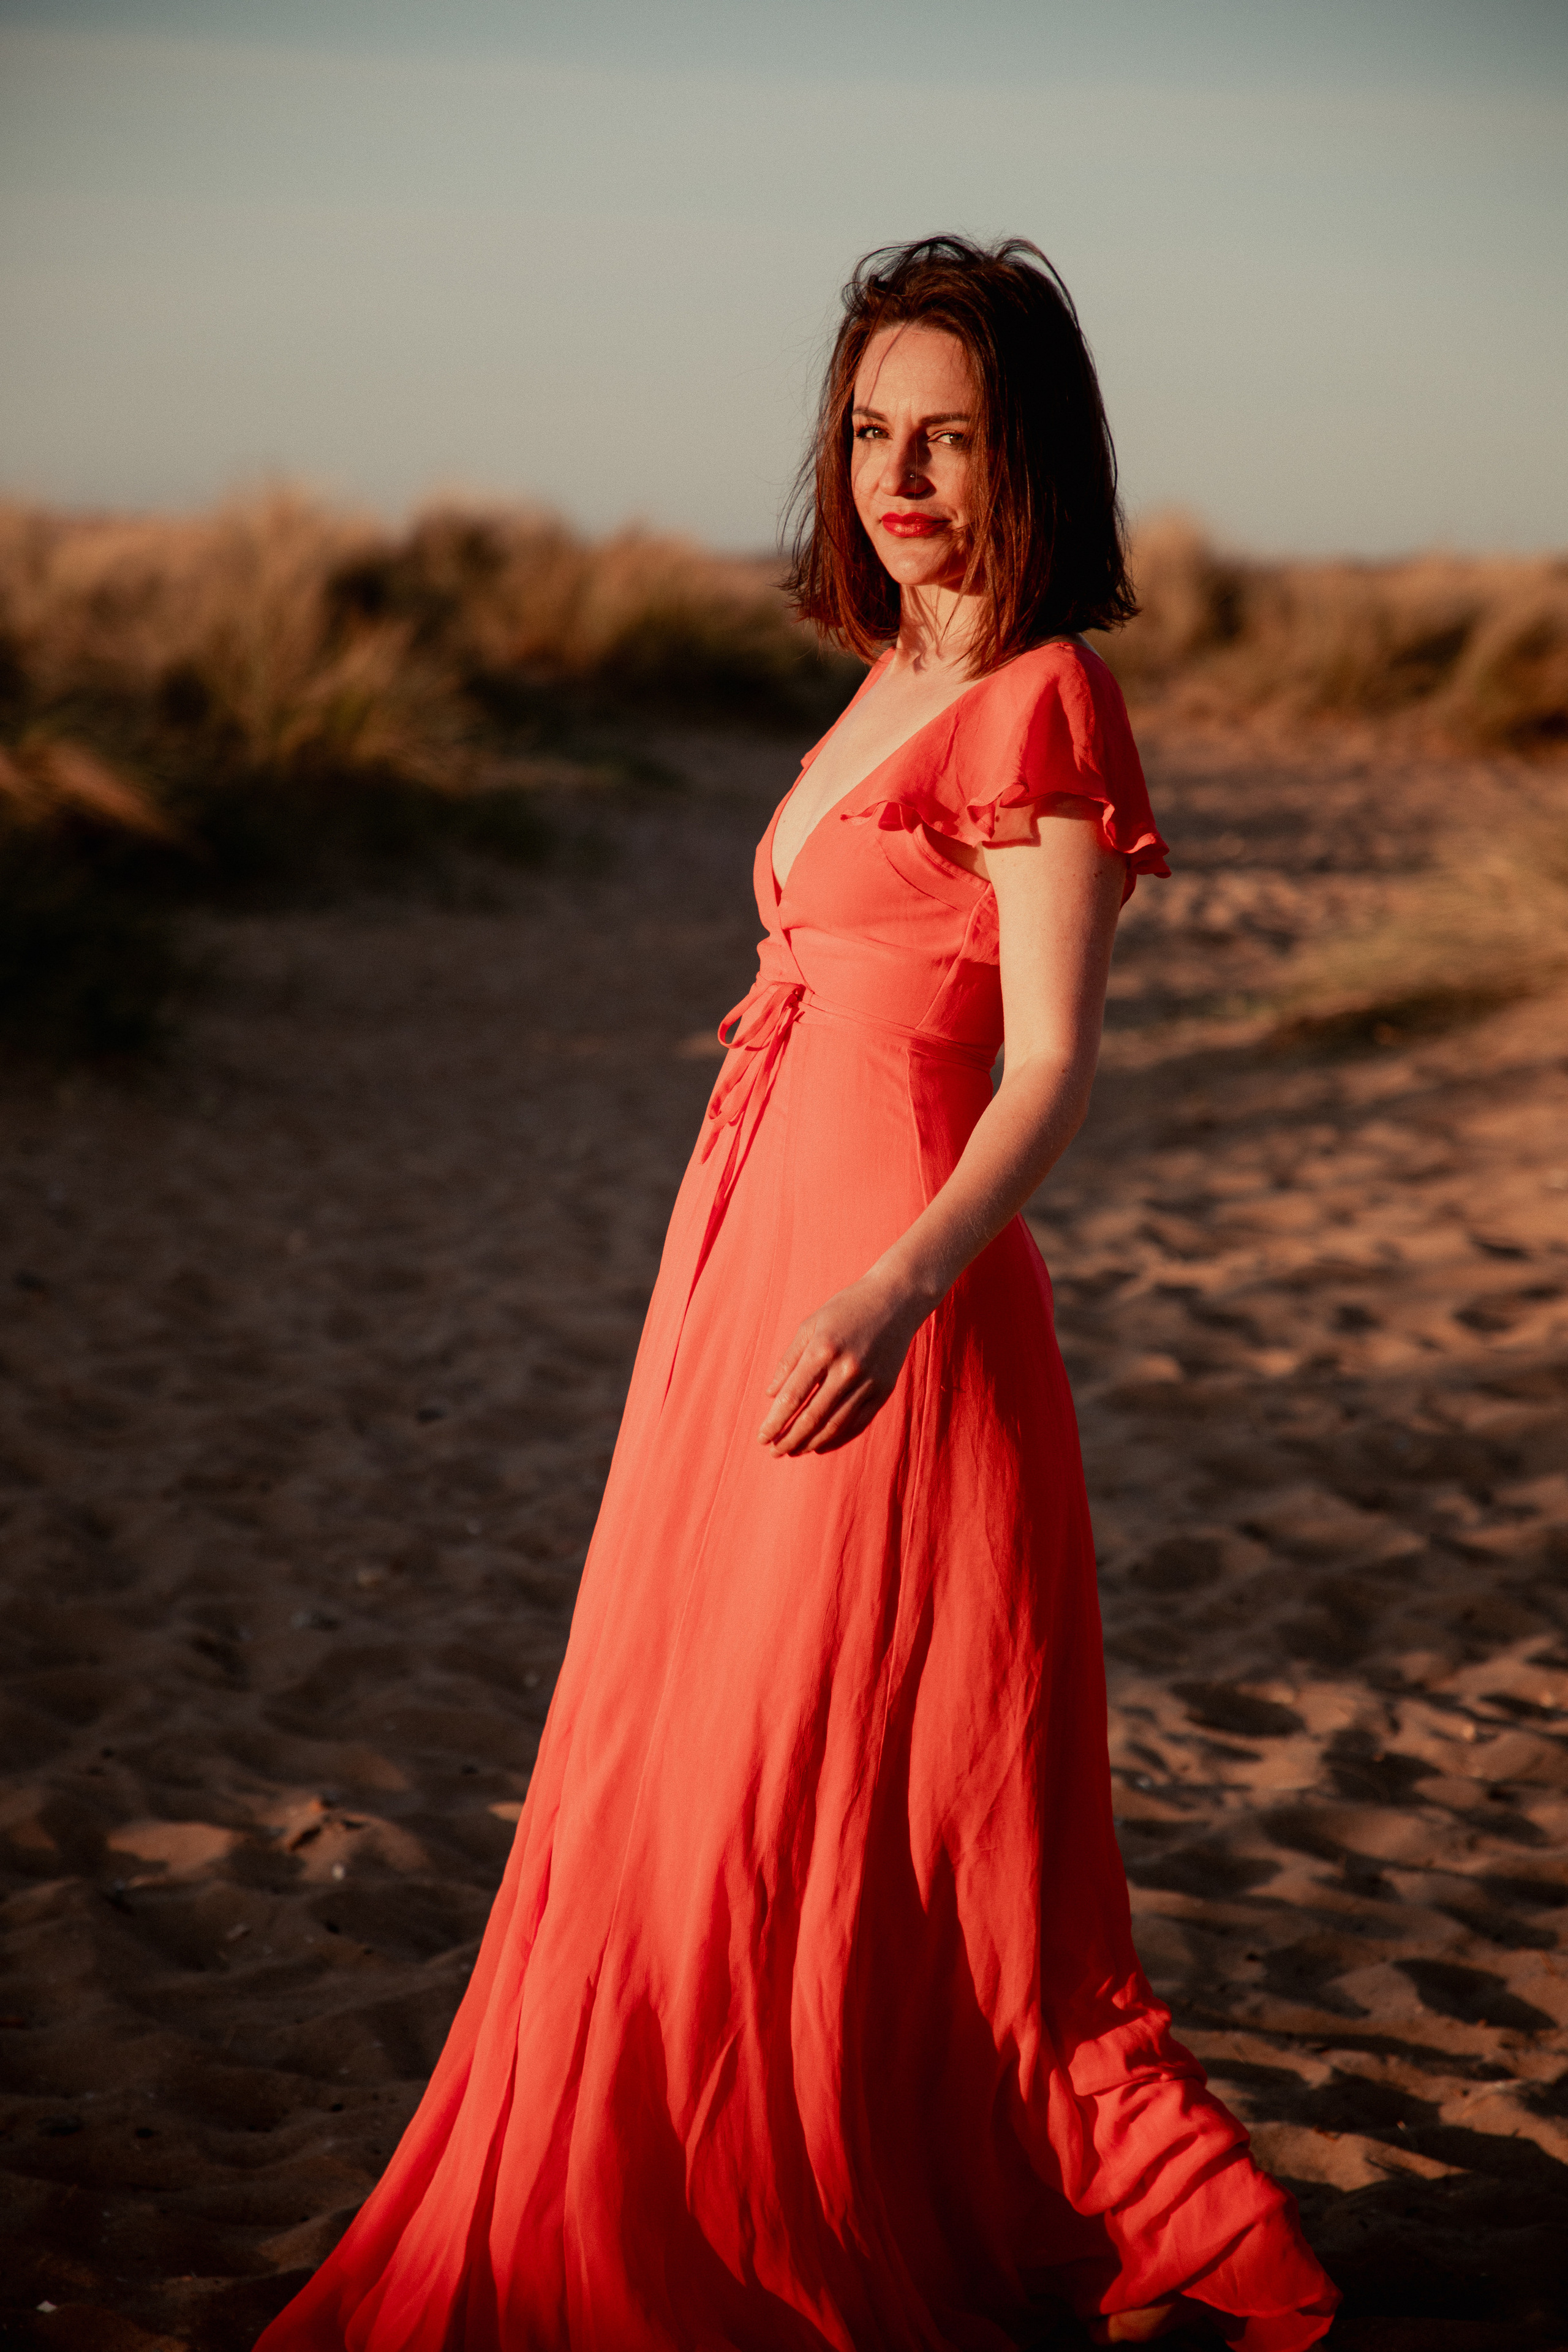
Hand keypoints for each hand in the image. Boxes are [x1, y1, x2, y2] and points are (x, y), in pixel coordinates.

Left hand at [758, 1269, 927, 1456]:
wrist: (895, 1300)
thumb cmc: (845, 1309)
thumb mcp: (810, 1325)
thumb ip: (789, 1361)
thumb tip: (770, 1396)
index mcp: (822, 1350)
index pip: (792, 1397)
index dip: (775, 1422)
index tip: (762, 1438)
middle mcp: (846, 1369)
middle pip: (813, 1417)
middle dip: (790, 1439)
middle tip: (775, 1453)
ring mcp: (868, 1382)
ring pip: (836, 1425)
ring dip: (811, 1444)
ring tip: (794, 1451)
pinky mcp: (884, 1390)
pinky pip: (858, 1423)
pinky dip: (838, 1438)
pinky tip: (821, 1445)